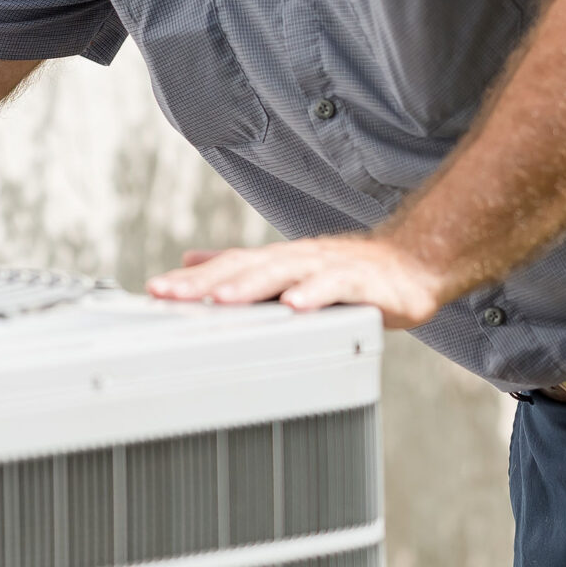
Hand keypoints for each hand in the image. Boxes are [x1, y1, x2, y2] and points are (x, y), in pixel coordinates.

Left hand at [145, 234, 447, 330]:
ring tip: (221, 300)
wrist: (411, 265)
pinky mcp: (361, 283)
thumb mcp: (287, 269)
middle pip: (246, 269)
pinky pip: (336, 287)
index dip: (190, 280)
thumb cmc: (348, 273)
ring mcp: (328, 268)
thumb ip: (241, 266)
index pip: (227, 268)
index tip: (155, 291)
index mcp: (277, 261)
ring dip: (251, 286)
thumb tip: (192, 260)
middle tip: (171, 294)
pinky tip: (296, 306)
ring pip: (284, 273)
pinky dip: (315, 294)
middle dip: (206, 283)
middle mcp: (296, 260)